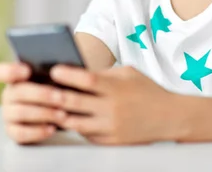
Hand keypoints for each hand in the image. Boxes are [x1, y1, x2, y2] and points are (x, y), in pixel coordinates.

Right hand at [0, 62, 67, 144]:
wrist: (61, 113)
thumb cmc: (59, 90)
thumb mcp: (57, 79)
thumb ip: (54, 71)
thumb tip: (59, 68)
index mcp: (16, 77)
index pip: (1, 72)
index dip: (11, 70)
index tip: (27, 70)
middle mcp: (9, 94)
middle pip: (18, 92)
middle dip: (42, 95)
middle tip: (61, 98)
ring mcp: (8, 113)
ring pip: (20, 112)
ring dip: (44, 113)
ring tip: (62, 114)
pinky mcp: (12, 131)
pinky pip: (21, 133)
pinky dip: (38, 131)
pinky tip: (52, 128)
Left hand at [49, 66, 178, 144]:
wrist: (170, 117)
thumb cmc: (147, 90)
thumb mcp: (129, 74)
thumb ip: (104, 74)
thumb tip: (77, 72)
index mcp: (116, 88)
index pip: (86, 79)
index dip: (67, 74)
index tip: (53, 70)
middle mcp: (112, 108)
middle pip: (75, 102)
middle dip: (54, 95)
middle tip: (41, 90)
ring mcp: (111, 127)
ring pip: (75, 122)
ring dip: (60, 114)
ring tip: (48, 107)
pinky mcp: (111, 141)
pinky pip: (86, 134)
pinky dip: (75, 127)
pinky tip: (67, 119)